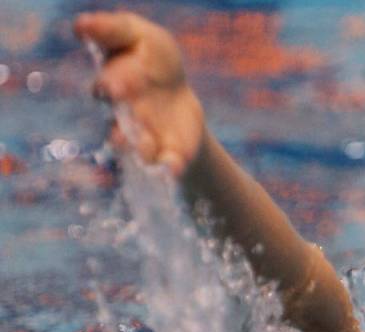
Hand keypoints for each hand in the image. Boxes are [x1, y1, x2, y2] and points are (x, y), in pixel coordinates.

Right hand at [74, 11, 203, 177]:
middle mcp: (126, 117)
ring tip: (147, 148)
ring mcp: (147, 138)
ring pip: (139, 149)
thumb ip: (113, 29)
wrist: (178, 97)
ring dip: (143, 149)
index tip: (114, 87)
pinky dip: (169, 167)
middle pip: (120, 124)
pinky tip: (172, 167)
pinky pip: (167, 165)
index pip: (108, 88)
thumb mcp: (138, 36)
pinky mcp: (169, 154)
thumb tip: (80, 24)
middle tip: (133, 125)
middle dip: (123, 124)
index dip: (112, 86)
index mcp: (115, 87)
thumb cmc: (152, 62)